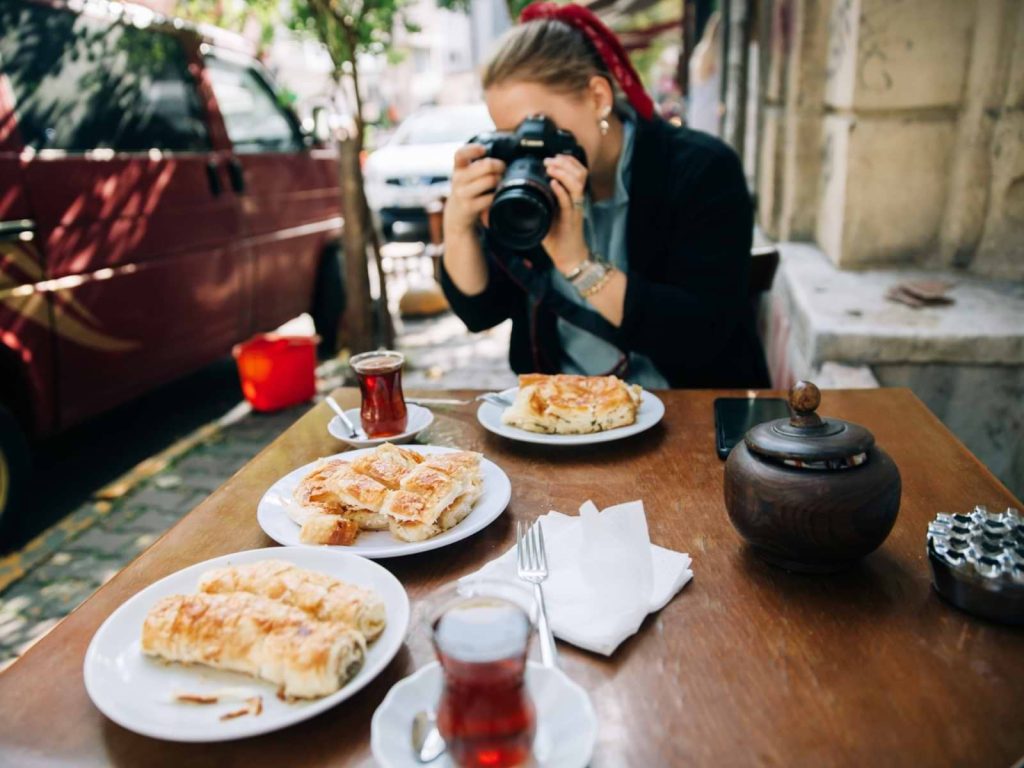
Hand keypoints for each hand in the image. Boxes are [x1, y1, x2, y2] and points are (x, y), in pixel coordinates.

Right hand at [444, 144, 505, 236]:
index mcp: (459, 168)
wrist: (456, 216)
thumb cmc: (467, 192)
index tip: (484, 150)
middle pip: (485, 165)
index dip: (473, 149)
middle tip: (503, 168)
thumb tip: (501, 159)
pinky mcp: (469, 207)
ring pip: (490, 180)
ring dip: (500, 180)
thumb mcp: (467, 176)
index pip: (461, 154)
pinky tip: (497, 195)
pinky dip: (497, 195)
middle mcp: (458, 179)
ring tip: (501, 182)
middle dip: (499, 165)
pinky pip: (491, 197)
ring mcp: (463, 193)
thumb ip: (478, 166)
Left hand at [542, 154, 589, 273]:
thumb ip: (542, 201)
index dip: (567, 161)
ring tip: (551, 168)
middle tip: (549, 161)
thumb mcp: (549, 214)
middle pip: (580, 172)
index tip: (554, 157)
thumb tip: (524, 192)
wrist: (569, 256)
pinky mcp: (571, 219)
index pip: (577, 171)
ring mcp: (575, 208)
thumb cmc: (559, 236)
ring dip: (563, 172)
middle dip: (564, 162)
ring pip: (577, 183)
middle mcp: (576, 200)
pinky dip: (561, 190)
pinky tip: (553, 183)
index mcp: (573, 197)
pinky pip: (568, 201)